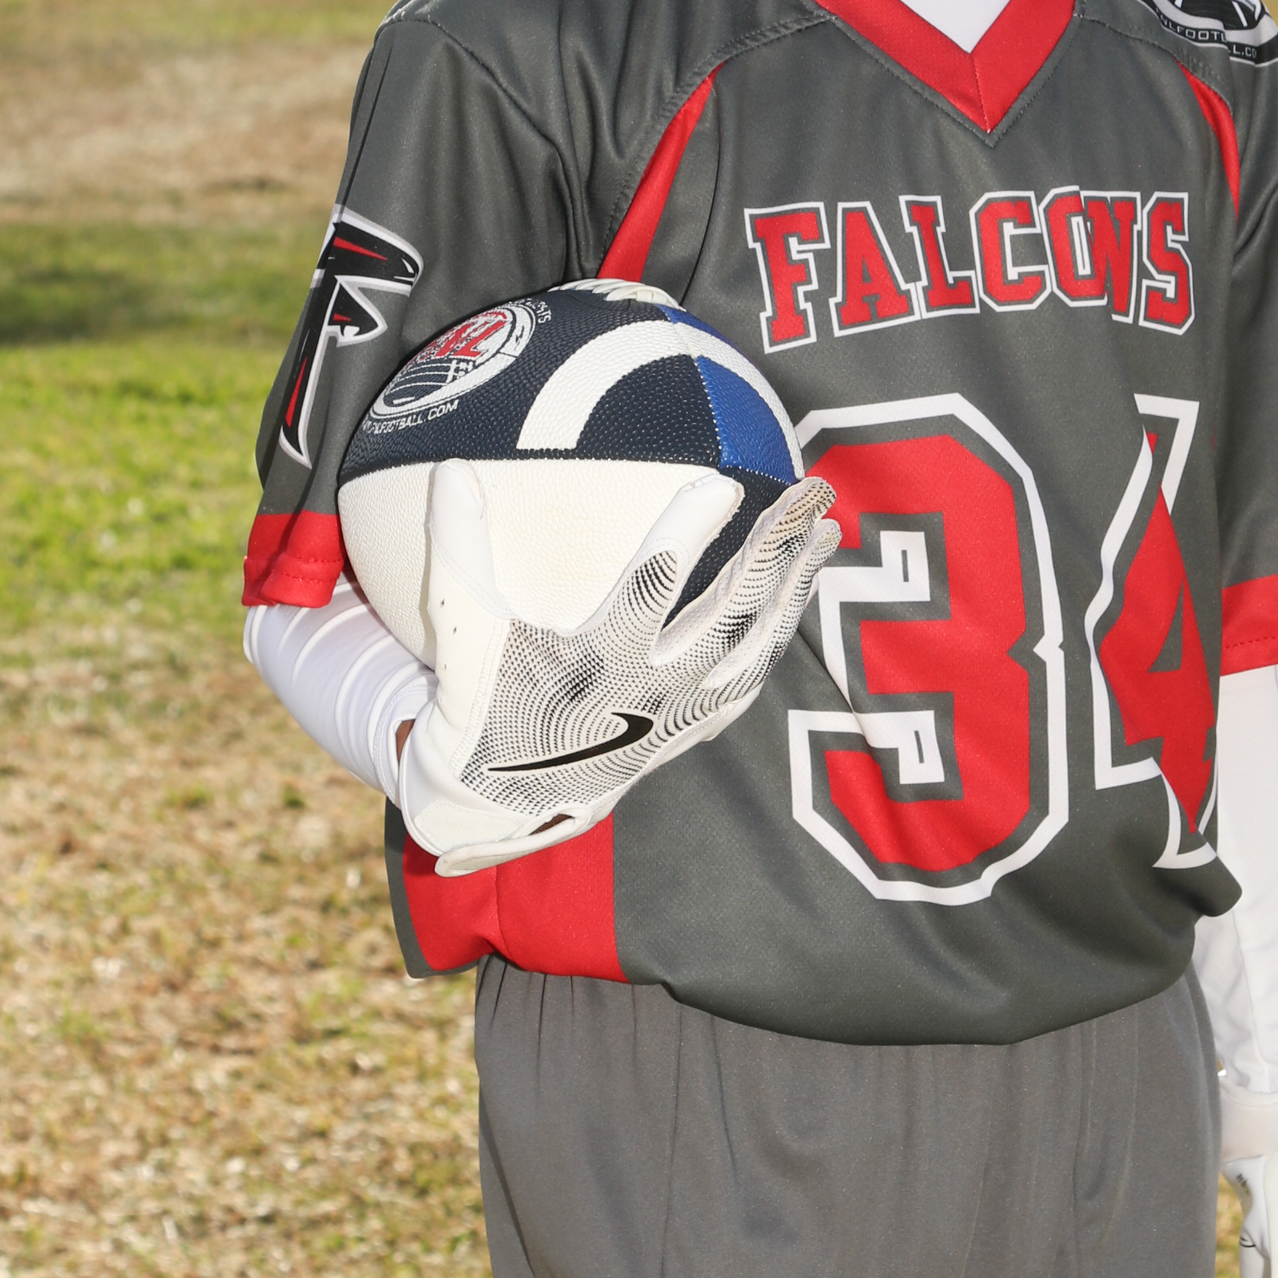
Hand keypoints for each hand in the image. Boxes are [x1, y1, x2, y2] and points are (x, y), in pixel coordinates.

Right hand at [397, 458, 838, 875]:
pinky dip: (776, 638)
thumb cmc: (480, 711)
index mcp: (598, 661)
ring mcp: (682, 715)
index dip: (687, 535)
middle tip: (813, 490)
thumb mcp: (462, 635)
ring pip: (757, 645)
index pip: (652, 588)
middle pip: (732, 610)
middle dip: (777, 547)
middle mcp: (652, 690)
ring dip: (796, 588)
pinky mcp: (692, 732)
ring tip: (828, 532)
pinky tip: (794, 601)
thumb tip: (449, 470)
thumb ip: (456, 551)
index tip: (723, 484)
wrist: (502, 807)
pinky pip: (750, 681)